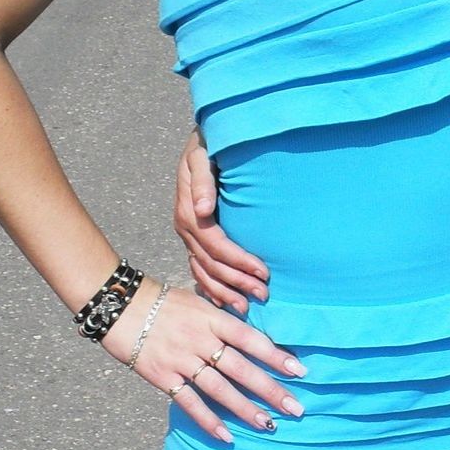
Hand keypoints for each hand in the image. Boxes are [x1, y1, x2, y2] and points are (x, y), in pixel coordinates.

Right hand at [101, 280, 304, 442]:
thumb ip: (223, 321)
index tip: (300, 371)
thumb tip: (254, 338)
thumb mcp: (198, 303)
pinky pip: (188, 402)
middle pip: (241, 368)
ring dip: (245, 409)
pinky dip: (208, 420)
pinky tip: (226, 436)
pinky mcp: (162, 377)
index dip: (275, 356)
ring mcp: (181, 360)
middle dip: (270, 390)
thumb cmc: (164, 302)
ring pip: (219, 389)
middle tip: (295, 408)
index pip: (250, 339)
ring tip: (268, 424)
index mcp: (211, 319)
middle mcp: (199, 340)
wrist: (120, 306)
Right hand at [173, 128, 270, 313]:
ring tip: (247, 308)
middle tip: (263, 295)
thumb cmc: (207, 145)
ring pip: (203, 271)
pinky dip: (211, 288)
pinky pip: (198, 269)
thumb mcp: (201, 155)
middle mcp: (185, 227)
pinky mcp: (193, 238)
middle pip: (210, 264)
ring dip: (224, 291)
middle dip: (237, 282)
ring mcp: (188, 235)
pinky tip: (223, 303)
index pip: (215, 244)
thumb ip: (202, 180)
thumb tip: (203, 209)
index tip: (263, 272)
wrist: (200, 141)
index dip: (238, 261)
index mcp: (188, 211)